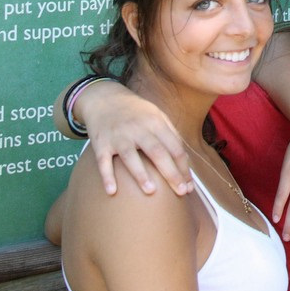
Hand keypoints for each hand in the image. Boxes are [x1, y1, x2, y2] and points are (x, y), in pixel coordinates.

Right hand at [79, 80, 191, 196]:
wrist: (104, 98)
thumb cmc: (135, 112)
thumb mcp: (156, 115)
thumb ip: (170, 135)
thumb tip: (185, 160)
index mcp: (155, 123)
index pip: (174, 147)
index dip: (183, 167)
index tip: (189, 186)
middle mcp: (138, 129)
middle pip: (157, 152)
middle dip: (171, 173)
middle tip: (181, 192)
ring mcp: (118, 137)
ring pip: (130, 157)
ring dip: (140, 174)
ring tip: (151, 191)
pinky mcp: (100, 144)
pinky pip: (103, 161)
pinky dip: (107, 176)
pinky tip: (112, 191)